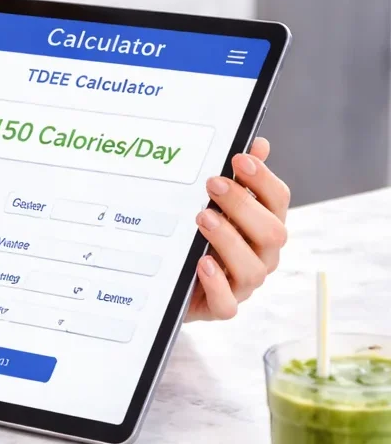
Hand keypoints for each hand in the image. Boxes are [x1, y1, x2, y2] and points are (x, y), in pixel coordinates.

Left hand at [186, 137, 290, 321]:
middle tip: (213, 184)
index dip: (263, 180)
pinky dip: (217, 284)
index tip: (239, 159)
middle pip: (272, 233)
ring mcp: (243, 284)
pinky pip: (228, 303)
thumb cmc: (199, 236)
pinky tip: (202, 263)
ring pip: (253, 268)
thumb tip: (258, 144)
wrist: (172, 282)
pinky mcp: (221, 307)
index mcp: (263, 225)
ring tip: (202, 217)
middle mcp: (261, 255)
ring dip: (228, 239)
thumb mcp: (213, 204)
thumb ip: (237, 178)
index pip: (278, 200)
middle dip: (243, 205)